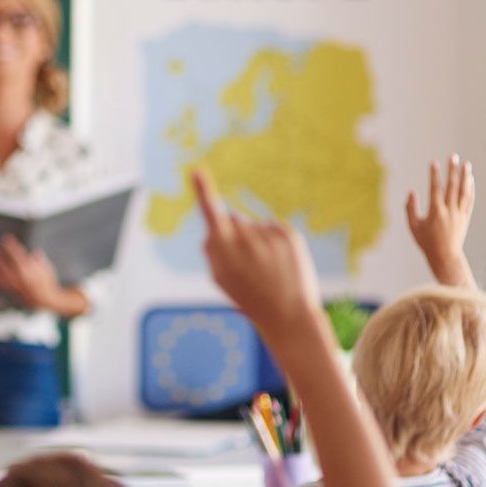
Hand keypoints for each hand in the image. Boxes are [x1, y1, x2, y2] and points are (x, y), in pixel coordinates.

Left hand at [0, 235, 87, 315]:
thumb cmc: (45, 280)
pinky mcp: (6, 288)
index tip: (5, 238)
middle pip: (3, 263)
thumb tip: (35, 252)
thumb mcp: (46, 267)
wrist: (42, 300)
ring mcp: (10, 284)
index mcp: (29, 271)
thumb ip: (38, 259)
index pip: (19, 257)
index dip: (12, 247)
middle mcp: (18, 278)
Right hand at [193, 169, 322, 341]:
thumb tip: (213, 229)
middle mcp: (247, 239)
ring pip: (254, 225)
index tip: (196, 170)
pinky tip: (279, 263)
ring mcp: (269, 236)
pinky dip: (273, 242)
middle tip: (247, 266)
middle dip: (235, 234)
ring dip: (256, 240)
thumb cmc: (250, 299)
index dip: (203, 191)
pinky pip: (273, 228)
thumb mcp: (222, 280)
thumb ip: (212, 252)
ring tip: (266, 268)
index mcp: (226, 252)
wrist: (289, 315)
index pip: (212, 214)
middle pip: (234, 220)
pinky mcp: (289, 235)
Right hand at [405, 154, 476, 288]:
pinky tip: (470, 180)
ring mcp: (459, 213)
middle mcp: (449, 210)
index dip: (434, 175)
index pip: (435, 189)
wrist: (445, 256)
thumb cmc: (426, 242)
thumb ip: (410, 208)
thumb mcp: (413, 227)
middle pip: (452, 186)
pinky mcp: (465, 217)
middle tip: (453, 156)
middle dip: (452, 170)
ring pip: (464, 191)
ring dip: (465, 177)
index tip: (434, 163)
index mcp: (436, 212)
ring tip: (466, 164)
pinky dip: (470, 189)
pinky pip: (469, 200)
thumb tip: (411, 192)